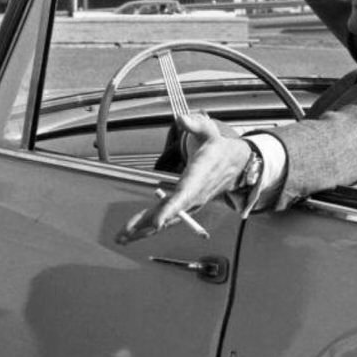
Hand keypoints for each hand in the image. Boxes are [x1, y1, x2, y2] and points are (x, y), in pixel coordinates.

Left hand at [115, 112, 251, 243]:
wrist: (235, 164)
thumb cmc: (217, 146)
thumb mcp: (209, 130)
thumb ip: (195, 124)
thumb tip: (181, 119)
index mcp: (199, 176)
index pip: (184, 195)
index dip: (170, 209)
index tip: (157, 222)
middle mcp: (194, 195)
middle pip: (169, 213)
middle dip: (146, 224)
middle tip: (125, 233)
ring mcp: (189, 203)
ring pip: (165, 219)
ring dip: (143, 229)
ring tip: (120, 238)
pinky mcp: (184, 206)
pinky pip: (166, 218)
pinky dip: (148, 226)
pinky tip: (132, 233)